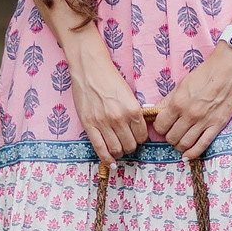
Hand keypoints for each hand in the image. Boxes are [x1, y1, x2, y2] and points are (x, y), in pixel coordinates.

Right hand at [64, 32, 147, 162]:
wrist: (89, 68)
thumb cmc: (110, 78)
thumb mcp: (129, 94)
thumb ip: (134, 112)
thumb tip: (139, 130)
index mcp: (133, 109)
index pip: (142, 136)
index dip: (140, 138)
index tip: (136, 137)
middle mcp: (119, 118)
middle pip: (130, 145)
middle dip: (130, 146)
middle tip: (127, 142)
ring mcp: (103, 122)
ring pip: (116, 149)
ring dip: (119, 152)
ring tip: (118, 148)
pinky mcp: (89, 125)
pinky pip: (100, 148)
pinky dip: (106, 158)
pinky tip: (110, 162)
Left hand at [157, 49, 231, 158]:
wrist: (228, 70)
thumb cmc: (205, 74)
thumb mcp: (181, 84)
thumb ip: (168, 100)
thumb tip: (155, 111)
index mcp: (178, 103)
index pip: (160, 125)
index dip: (159, 127)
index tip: (163, 124)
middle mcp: (189, 115)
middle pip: (171, 137)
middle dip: (169, 136)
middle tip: (172, 131)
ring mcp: (204, 122)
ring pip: (184, 144)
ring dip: (179, 145)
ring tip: (180, 140)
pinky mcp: (217, 125)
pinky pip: (202, 145)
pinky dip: (192, 153)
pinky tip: (188, 155)